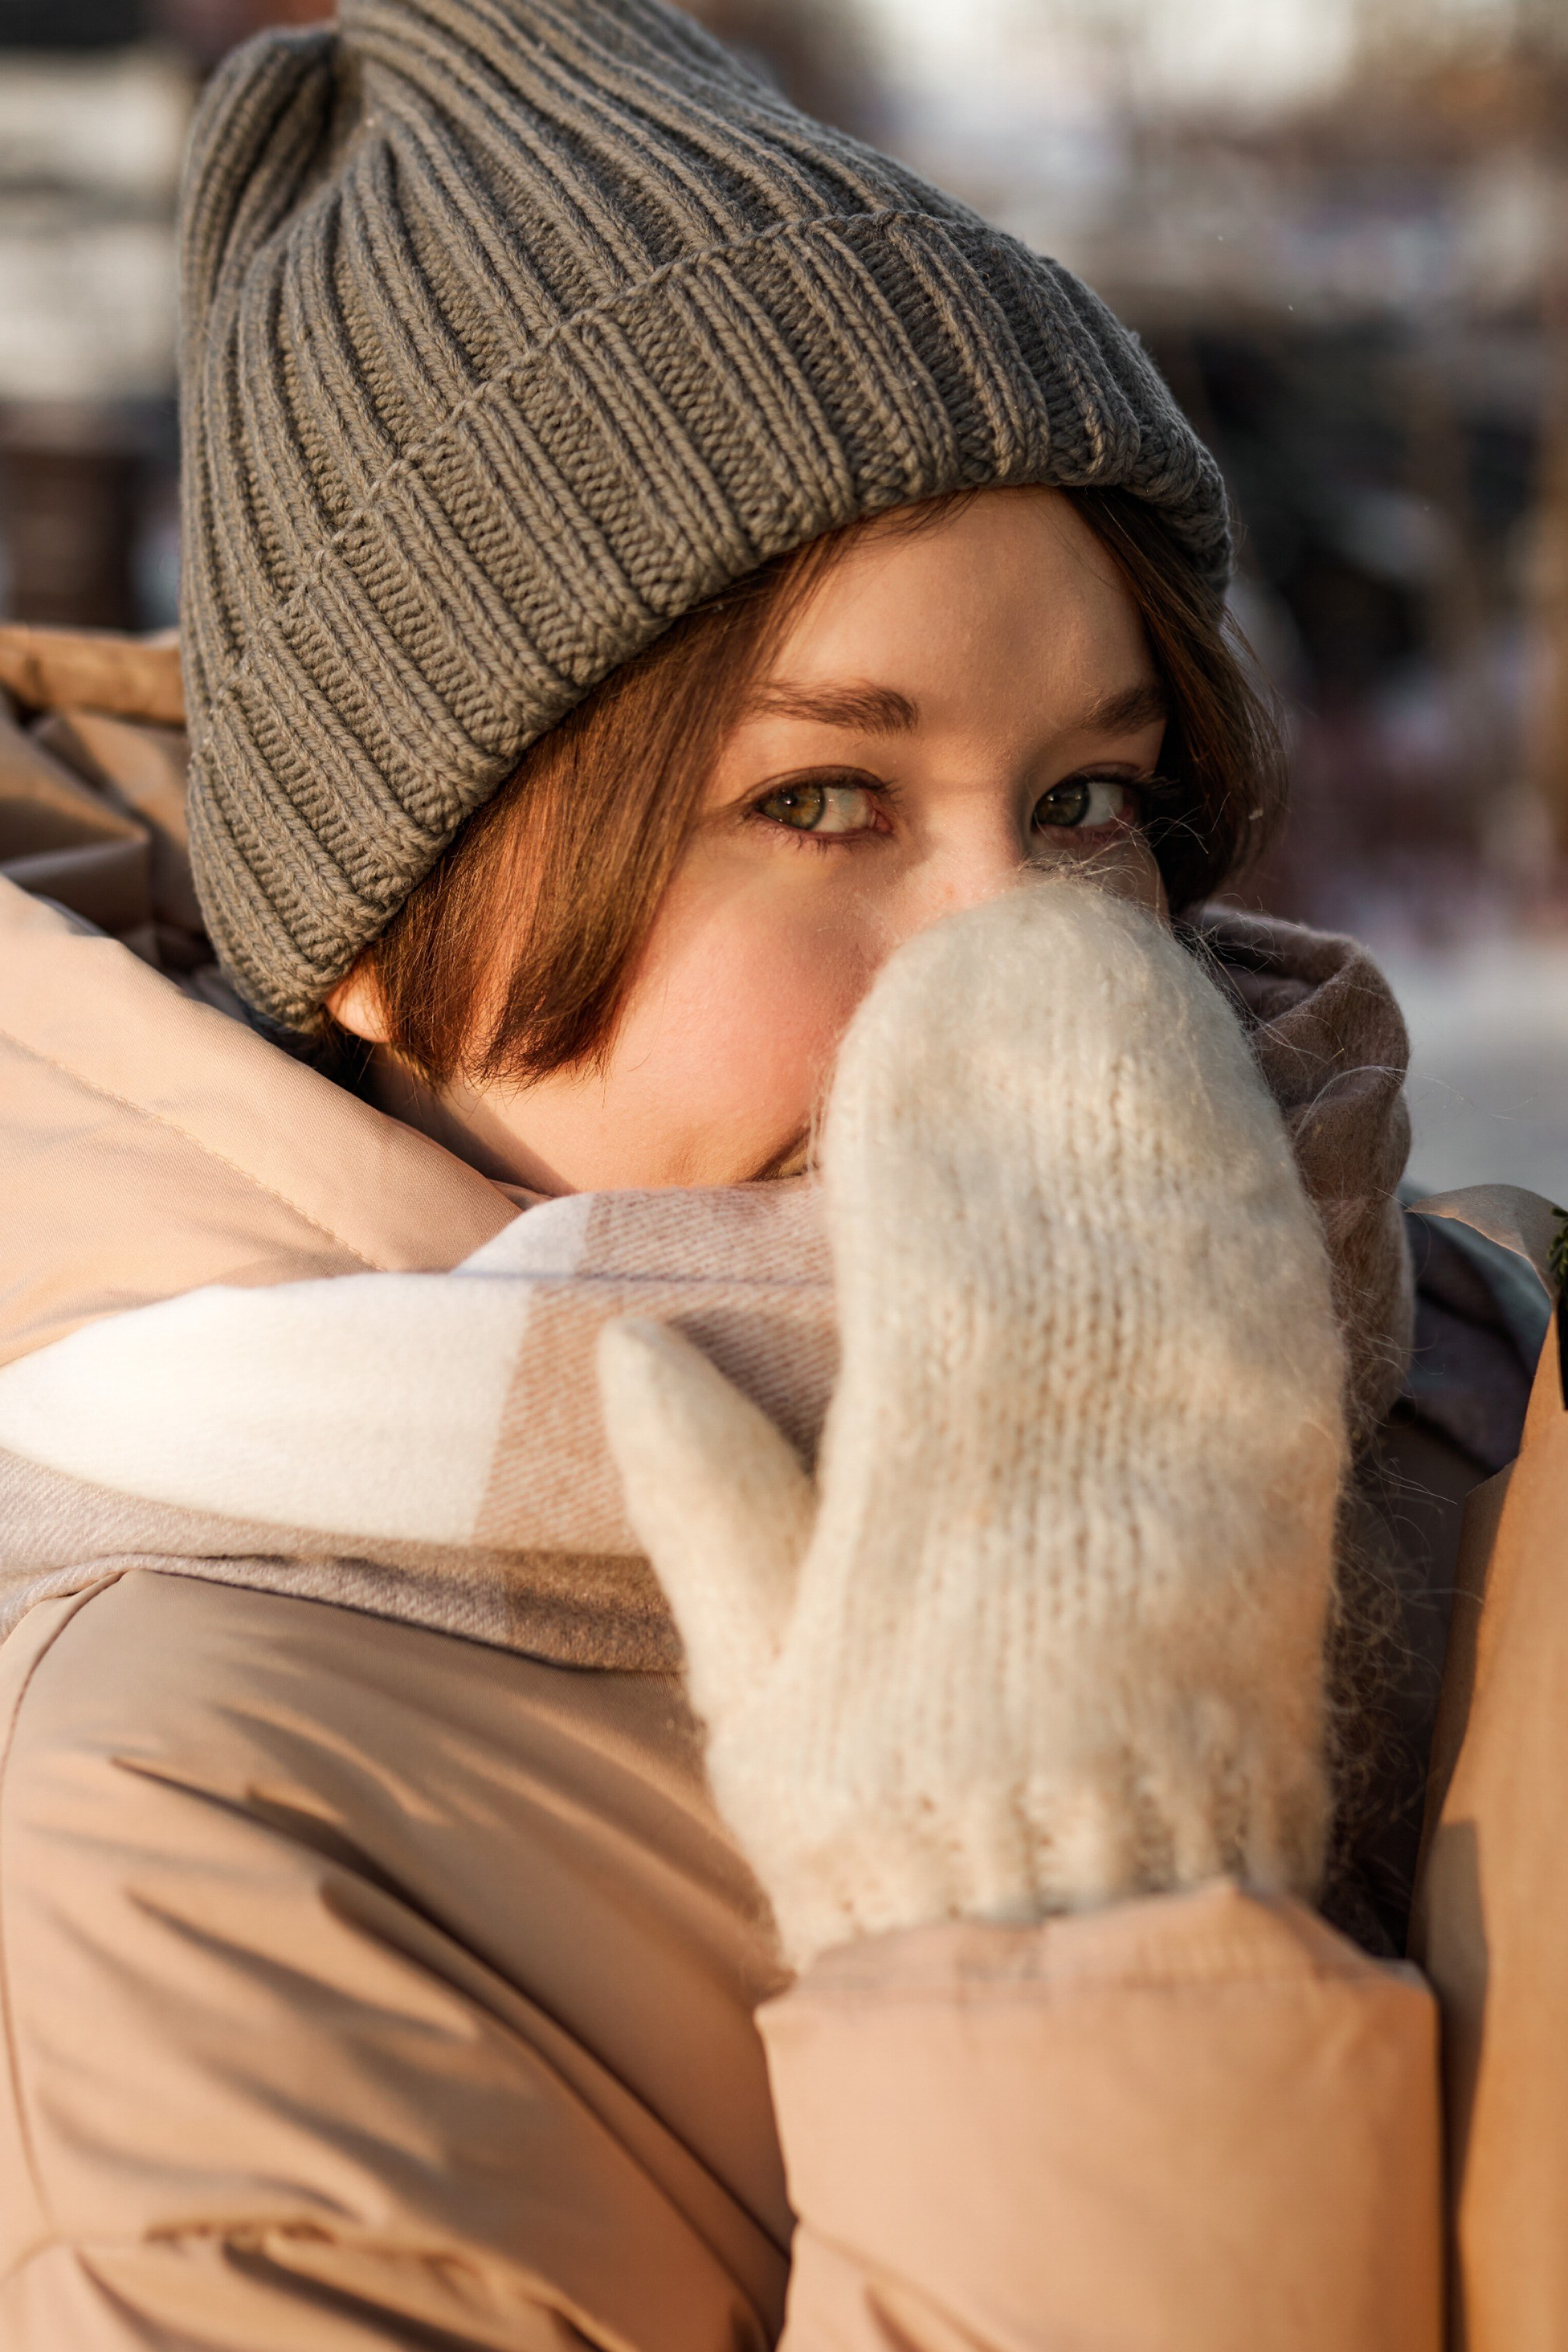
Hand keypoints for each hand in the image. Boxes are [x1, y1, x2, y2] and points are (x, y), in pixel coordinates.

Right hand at [598, 882, 1347, 1967]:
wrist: (1089, 1946)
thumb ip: (708, 1508)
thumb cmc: (897, 1815)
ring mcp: (1194, 1465)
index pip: (918, 1241)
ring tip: (1147, 982)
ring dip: (1168, 1097)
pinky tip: (1250, 1127)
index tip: (914, 997)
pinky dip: (1259, 1207)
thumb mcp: (762, 1681)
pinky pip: (1278, 1317)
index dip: (916, 1104)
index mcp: (925, 1479)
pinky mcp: (1284, 1501)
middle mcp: (1071, 1445)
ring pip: (1184, 1236)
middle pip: (1064, 1203)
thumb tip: (635, 1351)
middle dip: (1053, 1059)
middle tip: (1045, 933)